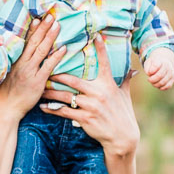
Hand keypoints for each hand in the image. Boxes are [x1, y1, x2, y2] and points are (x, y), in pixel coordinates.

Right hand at [0, 15, 63, 118]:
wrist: (4, 109)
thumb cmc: (2, 94)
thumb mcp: (2, 75)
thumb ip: (11, 64)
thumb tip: (16, 57)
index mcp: (13, 61)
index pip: (24, 42)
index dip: (32, 30)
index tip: (37, 18)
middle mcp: (21, 64)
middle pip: (34, 42)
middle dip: (43, 28)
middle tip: (51, 16)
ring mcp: (30, 72)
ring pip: (41, 50)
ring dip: (50, 37)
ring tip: (57, 25)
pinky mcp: (37, 82)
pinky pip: (48, 66)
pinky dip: (56, 56)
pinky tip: (63, 48)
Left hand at [41, 36, 139, 157]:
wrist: (122, 137)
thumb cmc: (123, 114)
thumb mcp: (125, 95)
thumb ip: (126, 80)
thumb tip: (134, 70)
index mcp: (108, 84)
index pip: (104, 63)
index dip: (100, 48)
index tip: (95, 35)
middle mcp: (99, 93)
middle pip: (73, 80)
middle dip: (57, 74)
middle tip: (45, 68)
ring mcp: (91, 106)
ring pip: (65, 96)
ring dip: (50, 92)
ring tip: (40, 89)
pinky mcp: (85, 118)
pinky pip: (64, 112)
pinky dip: (52, 109)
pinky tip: (43, 107)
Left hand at [142, 48, 173, 90]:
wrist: (164, 62)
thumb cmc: (154, 63)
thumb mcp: (148, 62)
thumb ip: (147, 68)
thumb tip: (150, 74)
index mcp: (161, 61)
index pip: (155, 66)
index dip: (150, 71)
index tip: (149, 73)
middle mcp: (168, 66)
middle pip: (159, 76)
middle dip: (152, 80)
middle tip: (149, 80)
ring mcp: (171, 73)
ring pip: (163, 82)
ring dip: (156, 84)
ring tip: (153, 82)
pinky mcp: (173, 78)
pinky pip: (168, 86)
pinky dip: (162, 87)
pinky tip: (158, 86)